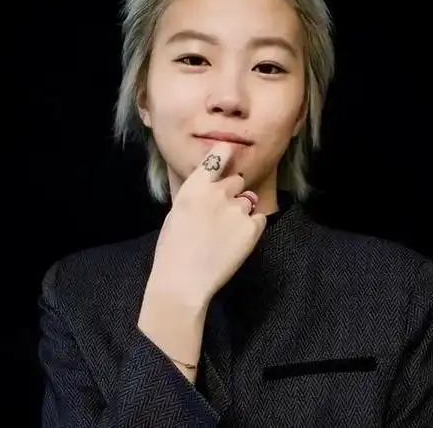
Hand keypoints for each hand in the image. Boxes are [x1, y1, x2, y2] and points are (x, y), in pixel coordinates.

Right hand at [148, 141, 267, 307]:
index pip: (219, 155)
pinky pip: (259, 219)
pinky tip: (236, 241)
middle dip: (232, 192)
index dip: (226, 153)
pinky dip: (252, 227)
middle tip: (221, 213)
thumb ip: (197, 194)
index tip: (229, 152)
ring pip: (248, 200)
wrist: (183, 280)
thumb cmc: (172, 249)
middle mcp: (219, 192)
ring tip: (226, 232)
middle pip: (237, 180)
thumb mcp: (177, 211)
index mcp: (195, 185)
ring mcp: (238, 210)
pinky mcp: (253, 228)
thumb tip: (211, 188)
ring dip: (242, 211)